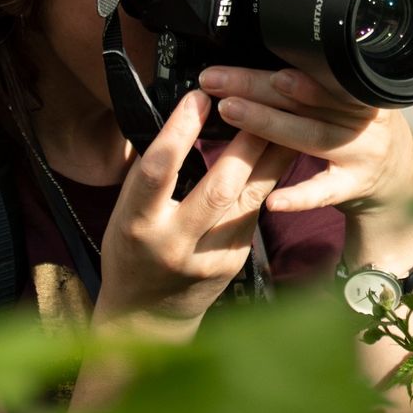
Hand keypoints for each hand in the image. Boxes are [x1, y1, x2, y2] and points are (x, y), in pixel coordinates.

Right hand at [97, 90, 296, 323]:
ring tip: (285, 117)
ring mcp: (212, 255)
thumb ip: (151, 175)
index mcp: (138, 225)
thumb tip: (182, 119)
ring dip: (271, 154)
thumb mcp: (126, 212)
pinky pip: (257, 208)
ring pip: (251, 197)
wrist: (149, 314)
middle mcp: (176, 243)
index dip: (179, 132)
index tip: (198, 98)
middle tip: (259, 103)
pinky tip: (283, 150)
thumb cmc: (132, 252)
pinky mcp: (237, 259)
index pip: (158, 172)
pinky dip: (270, 176)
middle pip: (218, 188)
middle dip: (242, 144)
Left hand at [196, 66, 412, 218]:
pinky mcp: (353, 186)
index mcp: (363, 91)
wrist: (396, 180)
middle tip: (220, 81)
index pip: (322, 75)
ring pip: (312, 137)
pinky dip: (300, 196)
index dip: (290, 68)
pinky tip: (274, 201)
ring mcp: (361, 154)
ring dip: (270, 124)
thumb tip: (262, 65)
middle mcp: (366, 119)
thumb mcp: (351, 101)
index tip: (262, 66)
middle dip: (261, 88)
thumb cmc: (361, 132)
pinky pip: (324, 191)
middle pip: (309, 101)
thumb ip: (319, 86)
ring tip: (232, 111)